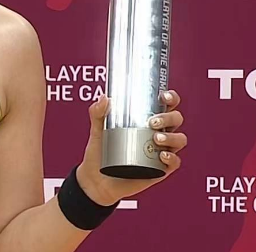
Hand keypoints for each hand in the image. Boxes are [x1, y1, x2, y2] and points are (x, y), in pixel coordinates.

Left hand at [75, 90, 186, 205]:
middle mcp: (157, 133)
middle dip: (169, 117)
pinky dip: (172, 157)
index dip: (170, 98)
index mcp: (146, 120)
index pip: (166, 105)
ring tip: (155, 138)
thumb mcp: (97, 130)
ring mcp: (160, 151)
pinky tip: (161, 155)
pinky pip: (175, 162)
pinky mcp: (160, 169)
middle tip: (152, 122)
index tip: (163, 96)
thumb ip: (97, 113)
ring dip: (171, 136)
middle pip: (176, 119)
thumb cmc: (100, 152)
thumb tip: (104, 97)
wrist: (96, 179)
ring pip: (179, 139)